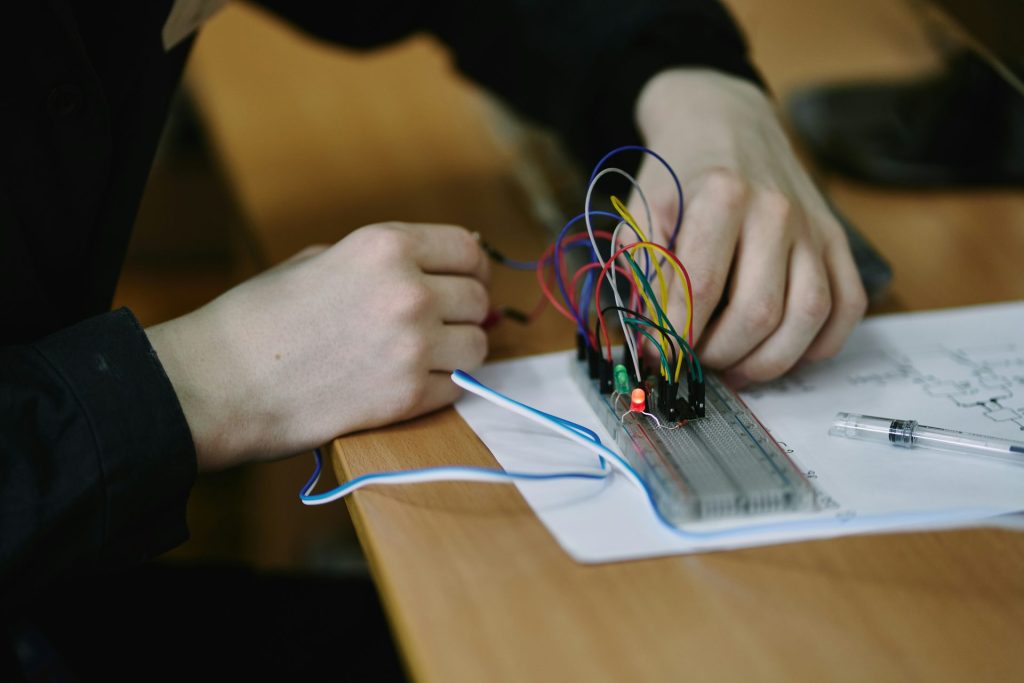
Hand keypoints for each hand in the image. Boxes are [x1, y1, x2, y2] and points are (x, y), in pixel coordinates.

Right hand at [147, 223, 489, 470]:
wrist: (219, 383)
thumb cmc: (260, 319)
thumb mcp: (319, 259)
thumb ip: (381, 261)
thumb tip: (431, 266)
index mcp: (385, 246)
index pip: (467, 248)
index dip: (472, 266)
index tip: (469, 279)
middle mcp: (408, 291)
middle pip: (477, 298)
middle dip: (464, 311)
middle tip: (443, 324)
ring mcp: (412, 347)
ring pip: (477, 346)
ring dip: (458, 351)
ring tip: (426, 356)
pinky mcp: (407, 398)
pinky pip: (457, 388)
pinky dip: (440, 387)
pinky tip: (407, 382)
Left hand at [631, 68, 866, 385]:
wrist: (725, 123)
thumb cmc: (678, 175)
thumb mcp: (641, 210)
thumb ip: (641, 270)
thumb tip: (649, 338)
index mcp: (723, 196)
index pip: (701, 287)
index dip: (677, 334)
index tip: (660, 353)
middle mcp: (777, 211)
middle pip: (759, 311)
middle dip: (721, 353)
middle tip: (696, 361)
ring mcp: (814, 228)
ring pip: (808, 316)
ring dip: (768, 360)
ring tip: (733, 367)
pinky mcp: (838, 241)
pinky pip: (847, 307)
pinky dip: (818, 345)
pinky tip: (780, 352)